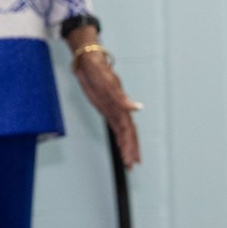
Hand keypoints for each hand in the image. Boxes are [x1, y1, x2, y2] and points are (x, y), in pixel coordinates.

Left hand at [72, 48, 140, 165]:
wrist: (88, 61)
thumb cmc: (98, 69)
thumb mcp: (108, 82)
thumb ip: (122, 98)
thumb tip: (138, 109)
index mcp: (121, 105)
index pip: (129, 130)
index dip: (131, 145)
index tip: (132, 159)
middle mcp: (119, 109)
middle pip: (128, 134)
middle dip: (131, 150)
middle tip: (132, 166)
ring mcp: (113, 109)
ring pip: (123, 133)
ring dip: (126, 147)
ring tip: (129, 162)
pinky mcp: (105, 109)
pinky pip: (115, 127)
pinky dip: (119, 138)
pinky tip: (121, 147)